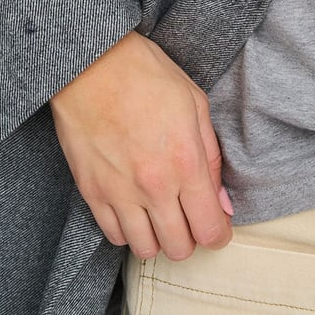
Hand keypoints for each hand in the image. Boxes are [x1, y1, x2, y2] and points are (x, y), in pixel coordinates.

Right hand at [49, 30, 233, 260]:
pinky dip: (129, 231)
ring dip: (160, 239)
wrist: (93, 64)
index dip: (219, 235)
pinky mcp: (92, 193)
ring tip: (163, 215)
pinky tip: (136, 209)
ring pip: (145, 250)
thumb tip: (222, 201)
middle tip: (191, 218)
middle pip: (179, 248)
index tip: (218, 228)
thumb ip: (212, 158)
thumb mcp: (196, 105)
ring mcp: (119, 194)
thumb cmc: (147, 76)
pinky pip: (114, 236)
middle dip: (191, 238)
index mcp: (186, 162)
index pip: (209, 228)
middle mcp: (154, 186)